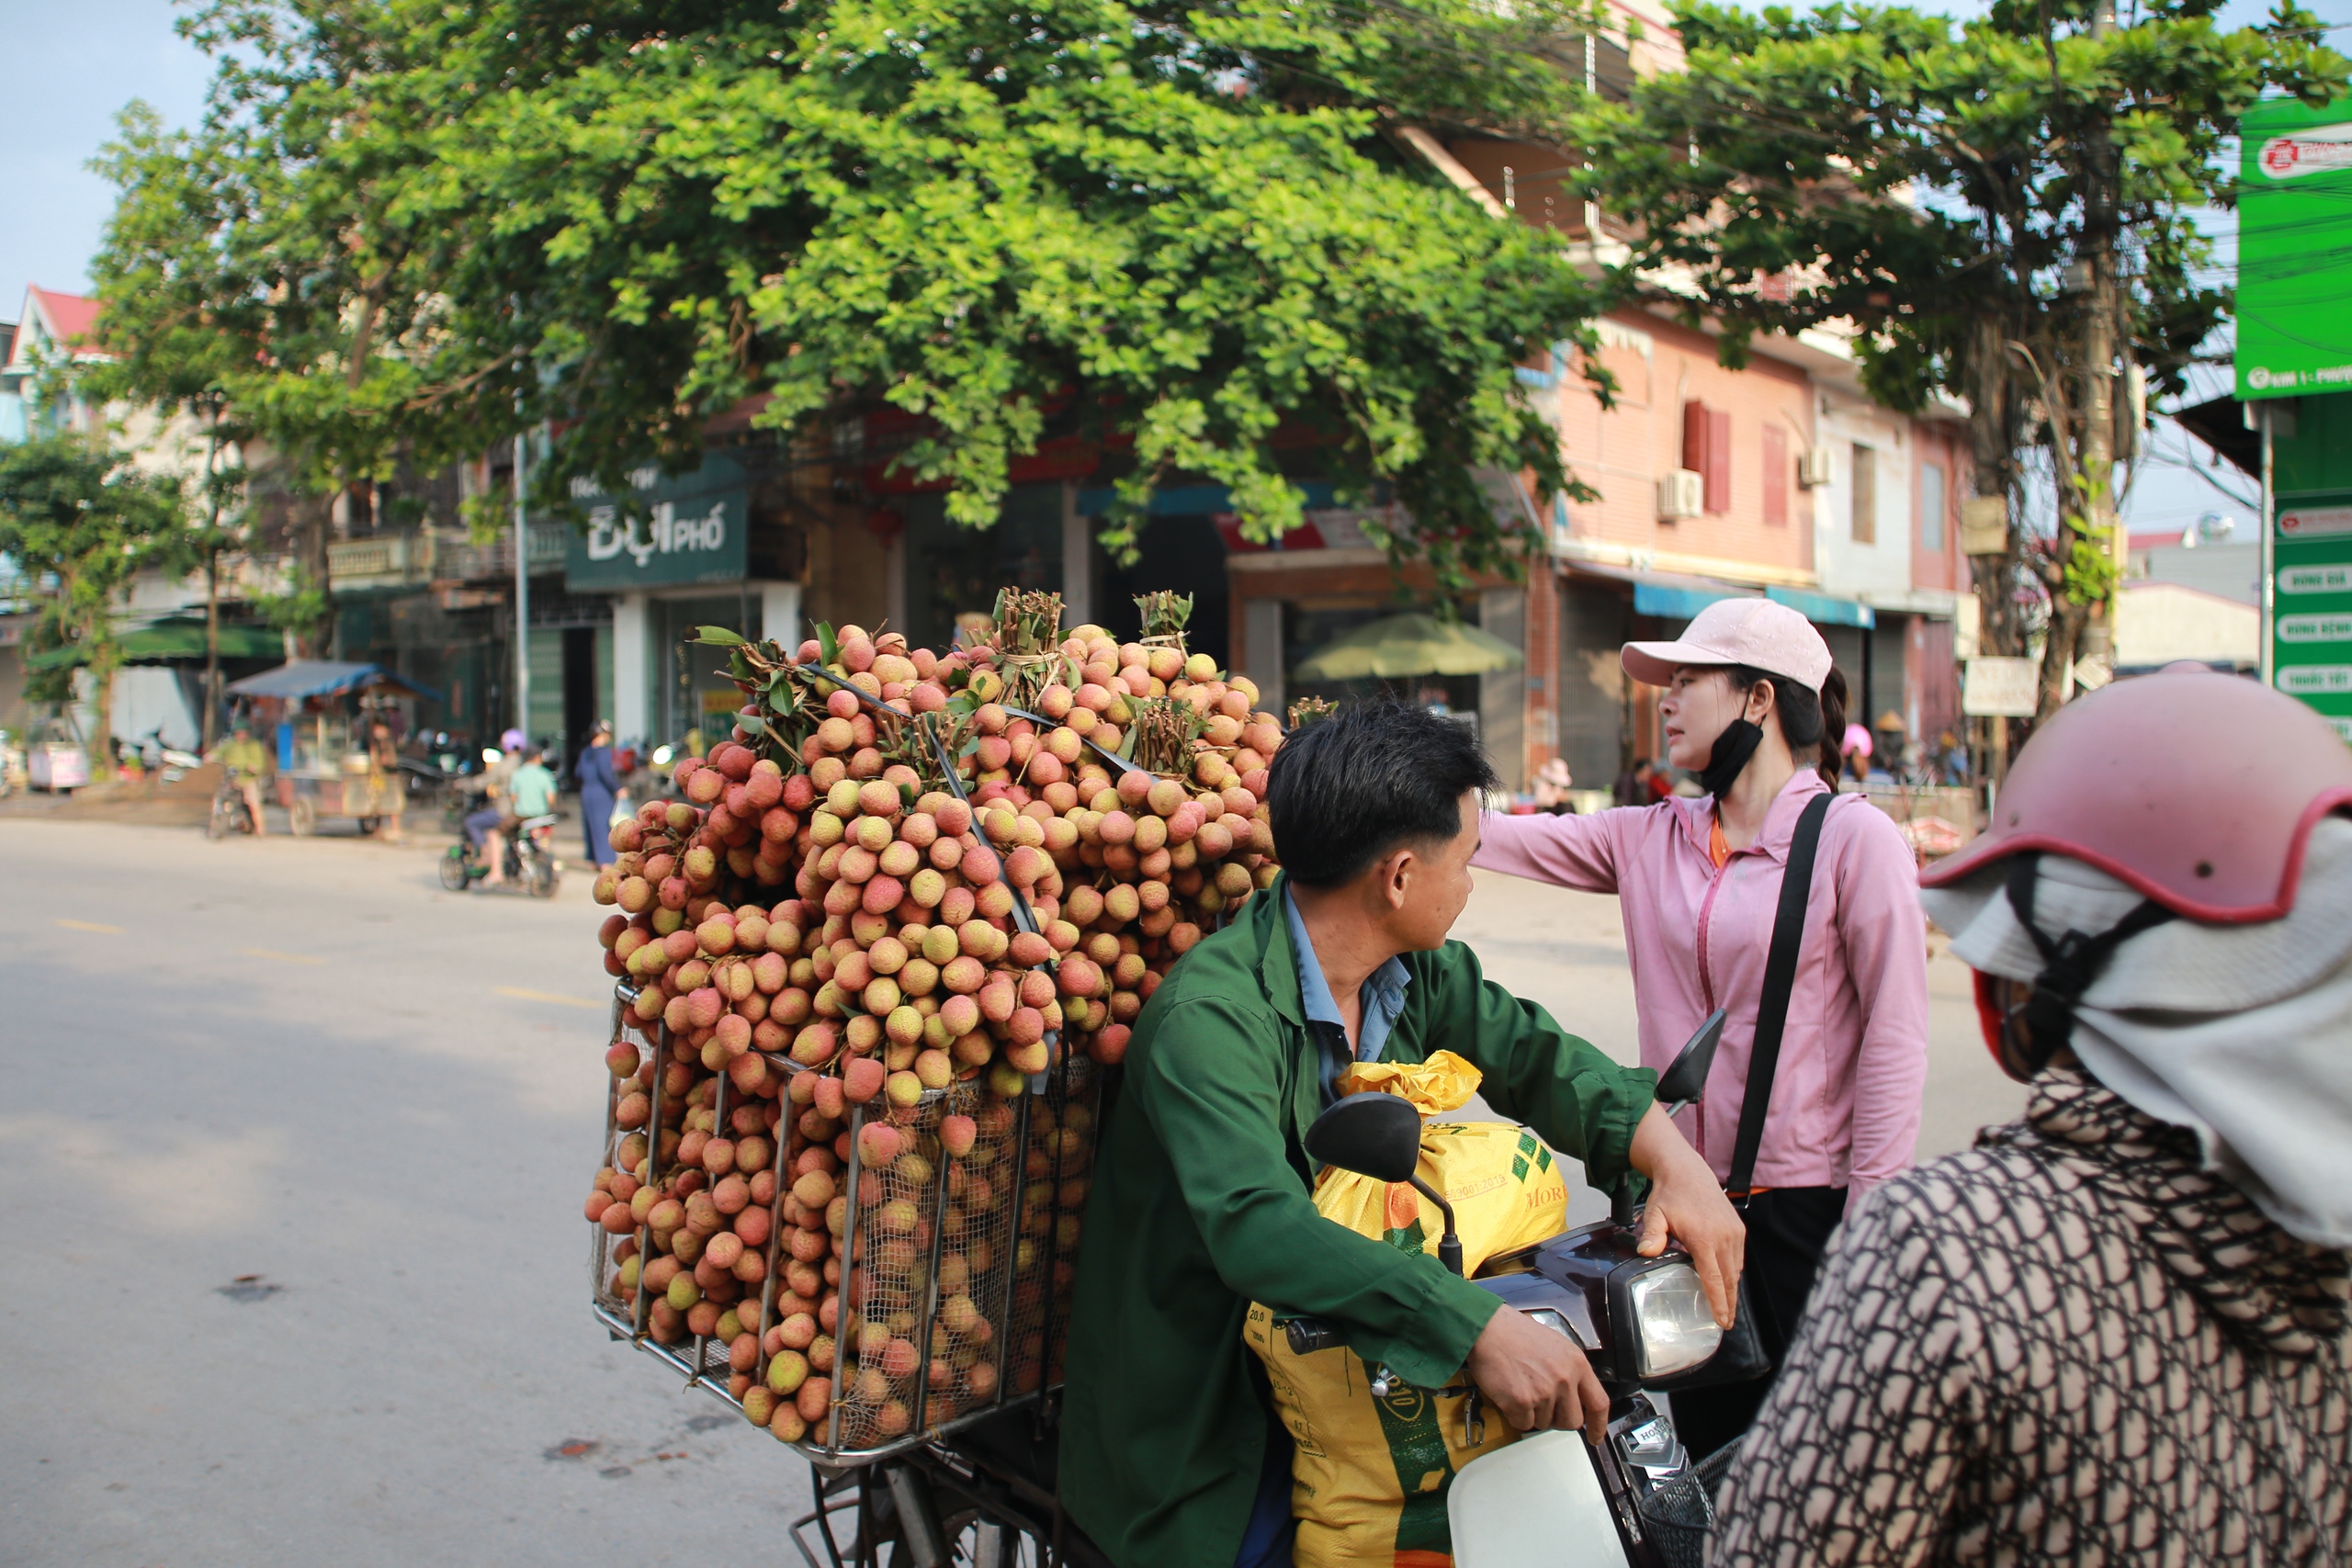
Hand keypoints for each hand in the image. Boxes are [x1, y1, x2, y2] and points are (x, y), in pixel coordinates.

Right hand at [1465, 1305, 1609, 1446]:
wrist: (1487, 1328)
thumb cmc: (1515, 1333)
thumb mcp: (1556, 1346)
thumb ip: (1569, 1371)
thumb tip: (1574, 1396)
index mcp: (1577, 1363)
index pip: (1599, 1403)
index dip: (1598, 1425)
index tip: (1595, 1436)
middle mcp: (1565, 1379)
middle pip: (1572, 1421)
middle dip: (1559, 1420)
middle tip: (1544, 1408)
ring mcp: (1544, 1392)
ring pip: (1545, 1423)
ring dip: (1533, 1414)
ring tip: (1521, 1389)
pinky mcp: (1522, 1402)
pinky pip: (1523, 1424)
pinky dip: (1515, 1415)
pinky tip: (1510, 1394)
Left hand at [1627, 1103, 1744, 1328]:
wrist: (1688, 1172)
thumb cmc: (1669, 1195)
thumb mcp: (1654, 1213)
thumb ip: (1652, 1234)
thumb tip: (1645, 1253)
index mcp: (1703, 1238)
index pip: (1713, 1278)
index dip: (1718, 1302)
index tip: (1721, 1321)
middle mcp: (1723, 1237)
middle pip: (1729, 1280)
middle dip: (1729, 1304)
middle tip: (1725, 1323)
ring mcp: (1733, 1233)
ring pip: (1735, 1270)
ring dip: (1731, 1289)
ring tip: (1726, 1307)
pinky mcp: (1738, 1228)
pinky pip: (1738, 1258)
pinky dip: (1733, 1272)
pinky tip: (1725, 1282)